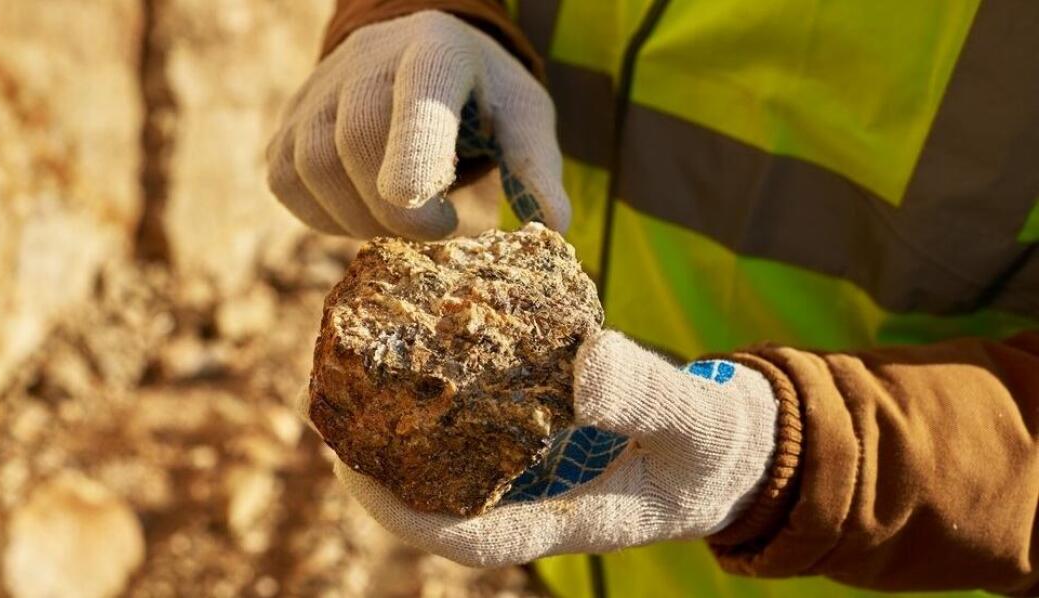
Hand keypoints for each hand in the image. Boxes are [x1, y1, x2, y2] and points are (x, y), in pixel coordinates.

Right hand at [265, 10, 568, 239]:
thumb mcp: (522, 118)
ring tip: (405, 222)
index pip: (420, 94)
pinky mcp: (286, 124)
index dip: (412, 147)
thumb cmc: (480, 98)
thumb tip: (555, 226)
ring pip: (314, 166)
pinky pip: (287, 183)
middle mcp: (368, 58)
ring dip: (362, 219)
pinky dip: (326, 216)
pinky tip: (364, 210)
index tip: (415, 199)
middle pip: (359, 139)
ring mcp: (317, 89)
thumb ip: (535, 165)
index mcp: (439, 49)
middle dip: (399, 211)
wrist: (413, 60)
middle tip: (441, 229)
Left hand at [330, 331, 778, 566]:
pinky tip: (430, 347)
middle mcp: (541, 500)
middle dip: (381, 467)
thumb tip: (582, 363)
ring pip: (457, 463)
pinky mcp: (548, 437)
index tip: (351, 473)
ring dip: (406, 430)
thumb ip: (647, 395)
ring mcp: (542, 472)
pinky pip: (487, 424)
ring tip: (360, 376)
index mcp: (569, 518)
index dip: (405, 514)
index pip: (470, 536)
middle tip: (333, 410)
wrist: (739, 445)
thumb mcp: (696, 420)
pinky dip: (453, 395)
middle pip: (442, 501)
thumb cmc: (719, 446)